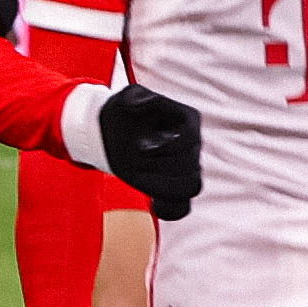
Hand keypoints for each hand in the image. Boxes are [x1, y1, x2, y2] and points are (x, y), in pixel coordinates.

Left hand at [97, 83, 202, 220]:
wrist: (115, 130)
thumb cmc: (123, 112)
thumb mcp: (127, 98)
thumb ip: (136, 98)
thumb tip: (141, 105)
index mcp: (188, 120)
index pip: (190, 138)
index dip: (167, 146)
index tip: (141, 148)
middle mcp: (192, 145)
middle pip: (192, 165)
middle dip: (161, 166)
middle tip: (135, 163)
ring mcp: (187, 167)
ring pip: (192, 186)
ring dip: (166, 187)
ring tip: (141, 180)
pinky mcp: (174, 186)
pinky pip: (182, 206)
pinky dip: (170, 208)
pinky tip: (153, 205)